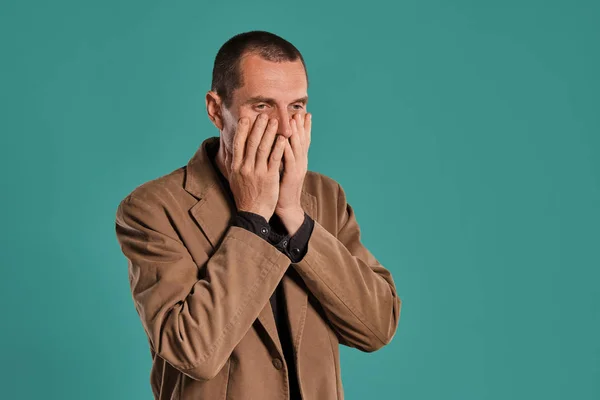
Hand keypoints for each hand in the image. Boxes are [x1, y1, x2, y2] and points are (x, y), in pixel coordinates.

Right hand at [227, 113, 286, 220]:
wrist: (252, 213)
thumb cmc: (244, 195)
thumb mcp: (233, 178)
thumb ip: (232, 161)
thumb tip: (228, 146)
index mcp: (236, 166)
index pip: (237, 143)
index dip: (242, 129)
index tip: (246, 116)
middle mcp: (245, 167)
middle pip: (251, 142)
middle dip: (258, 126)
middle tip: (264, 114)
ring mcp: (257, 172)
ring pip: (263, 148)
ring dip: (270, 133)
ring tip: (276, 121)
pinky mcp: (269, 178)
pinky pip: (274, 159)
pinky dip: (278, 147)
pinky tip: (283, 138)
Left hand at [275, 112, 311, 234]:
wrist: (286, 207)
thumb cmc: (280, 188)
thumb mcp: (282, 169)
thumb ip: (281, 156)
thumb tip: (277, 143)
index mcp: (298, 160)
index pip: (302, 140)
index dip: (303, 127)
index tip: (303, 113)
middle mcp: (301, 162)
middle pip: (302, 140)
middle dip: (301, 125)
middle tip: (299, 111)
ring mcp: (298, 168)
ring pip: (297, 147)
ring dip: (295, 133)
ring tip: (293, 119)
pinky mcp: (291, 175)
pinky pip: (289, 159)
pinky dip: (286, 148)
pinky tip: (283, 139)